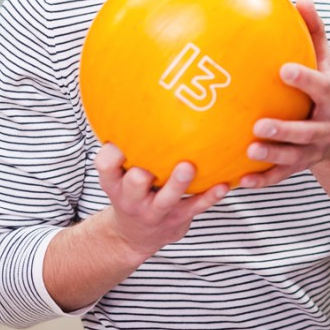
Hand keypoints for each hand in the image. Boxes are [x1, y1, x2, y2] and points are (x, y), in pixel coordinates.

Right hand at [95, 143, 228, 259]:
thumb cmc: (131, 189)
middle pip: (134, 183)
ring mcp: (155, 211)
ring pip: (167, 198)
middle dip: (142, 173)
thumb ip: (126, 144)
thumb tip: (133, 92)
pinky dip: (211, 197)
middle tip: (157, 155)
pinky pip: (196, 207)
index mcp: (115, 183)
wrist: (134, 236)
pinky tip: (224, 184)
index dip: (110, 153)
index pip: (104, 166)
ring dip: (178, 183)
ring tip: (189, 166)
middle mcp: (132, 198)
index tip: (120, 139)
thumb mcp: (118, 173)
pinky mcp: (177, 219)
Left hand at [239, 0, 329, 188]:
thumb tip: (301, 0)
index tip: (284, 70)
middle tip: (259, 124)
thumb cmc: (323, 91)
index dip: (305, 80)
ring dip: (271, 155)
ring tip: (248, 149)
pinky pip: (279, 177)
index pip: (321, 88)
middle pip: (307, 132)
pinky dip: (262, 180)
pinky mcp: (299, 168)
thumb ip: (314, 34)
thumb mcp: (325, 64)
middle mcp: (324, 128)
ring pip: (293, 157)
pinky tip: (239, 180)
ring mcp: (312, 152)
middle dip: (286, 130)